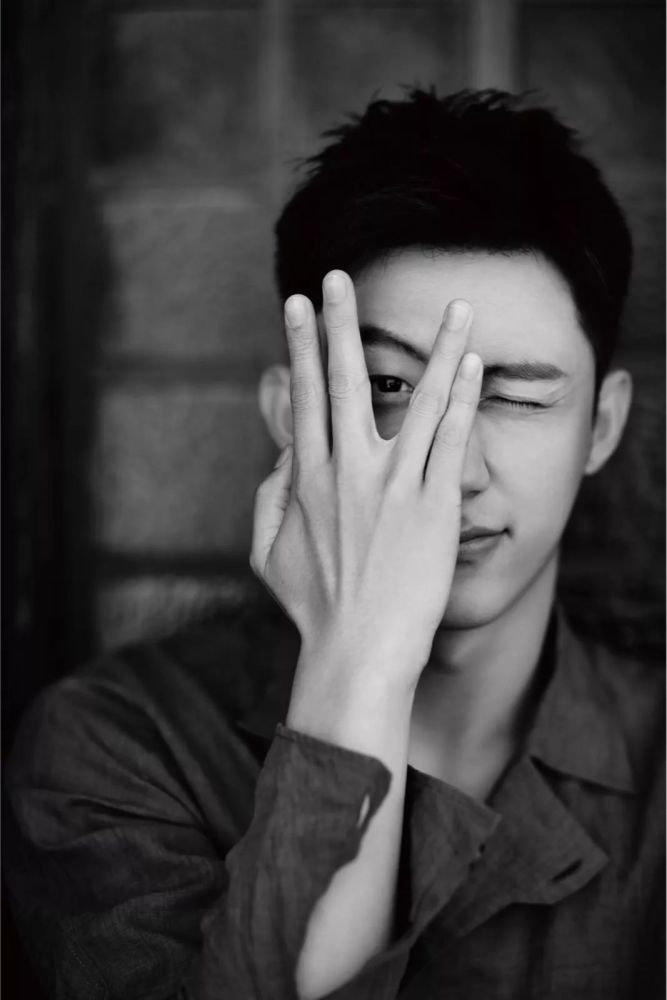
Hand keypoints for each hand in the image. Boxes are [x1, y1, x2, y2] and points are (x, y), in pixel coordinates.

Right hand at [251, 269, 481, 691]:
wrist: (358, 650)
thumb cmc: (312, 607)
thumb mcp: (265, 551)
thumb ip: (267, 495)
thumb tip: (281, 454)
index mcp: (306, 477)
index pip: (304, 395)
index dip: (301, 345)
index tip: (297, 304)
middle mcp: (348, 469)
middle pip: (346, 380)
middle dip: (339, 322)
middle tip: (338, 276)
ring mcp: (395, 484)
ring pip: (417, 398)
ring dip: (437, 346)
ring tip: (456, 305)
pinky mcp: (434, 505)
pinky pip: (452, 439)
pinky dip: (463, 397)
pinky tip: (473, 363)